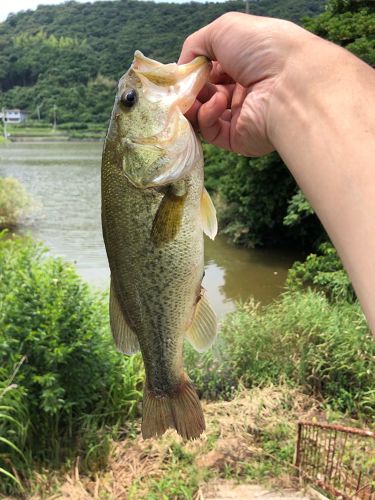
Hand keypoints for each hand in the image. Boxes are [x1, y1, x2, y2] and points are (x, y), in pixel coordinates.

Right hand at [178, 12, 316, 156]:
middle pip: (205, 93)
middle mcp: (244, 90)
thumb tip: (181, 68)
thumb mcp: (223, 30)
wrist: (290, 83)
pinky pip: (213, 131)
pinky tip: (218, 102)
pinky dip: (208, 116)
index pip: (211, 70)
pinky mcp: (239, 139)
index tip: (181, 72)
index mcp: (246, 63)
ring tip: (194, 95)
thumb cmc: (261, 48)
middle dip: (191, 88)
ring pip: (205, 115)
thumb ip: (195, 45)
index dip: (194, 70)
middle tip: (184, 85)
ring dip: (195, 103)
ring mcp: (242, 116)